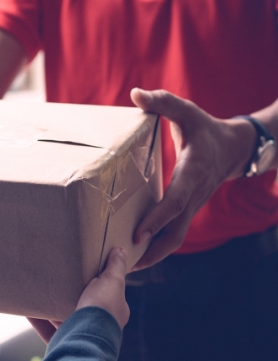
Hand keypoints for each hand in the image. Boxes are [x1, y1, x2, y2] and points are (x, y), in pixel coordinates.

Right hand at [28, 247, 129, 343]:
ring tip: (40, 289)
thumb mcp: (113, 282)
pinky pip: (46, 329)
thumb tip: (121, 250)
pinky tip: (27, 308)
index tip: (84, 268)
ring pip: (62, 318)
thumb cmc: (103, 309)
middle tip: (58, 277)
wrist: (86, 340)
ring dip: (51, 307)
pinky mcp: (61, 343)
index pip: (106, 293)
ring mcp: (79, 335)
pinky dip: (36, 319)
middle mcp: (97, 326)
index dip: (97, 280)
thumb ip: (116, 267)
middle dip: (70, 294)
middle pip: (82, 305)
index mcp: (112, 312)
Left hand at [130, 88, 256, 269]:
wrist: (235, 148)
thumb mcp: (187, 112)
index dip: (157, 219)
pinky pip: (174, 232)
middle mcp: (193, 195)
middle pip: (176, 233)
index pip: (174, 202)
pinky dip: (158, 244)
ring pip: (176, 238)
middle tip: (125, 265)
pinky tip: (138, 249)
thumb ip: (163, 103)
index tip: (137, 235)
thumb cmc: (206, 130)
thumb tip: (136, 94)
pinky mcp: (188, 209)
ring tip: (127, 266)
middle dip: (153, 252)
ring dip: (154, 254)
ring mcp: (192, 206)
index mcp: (192, 173)